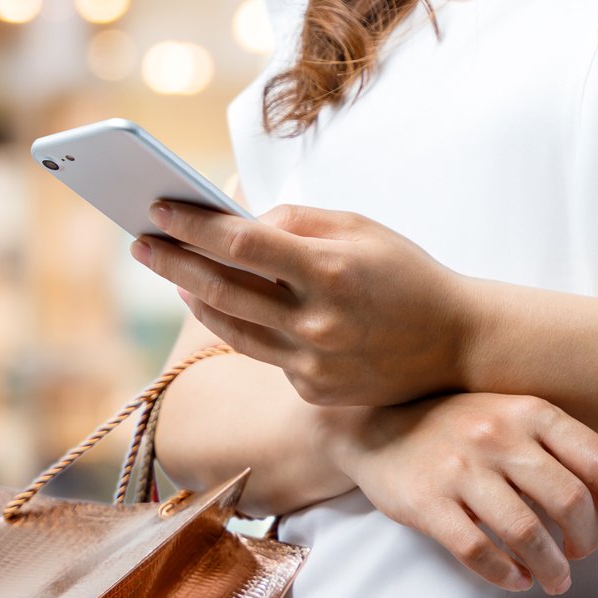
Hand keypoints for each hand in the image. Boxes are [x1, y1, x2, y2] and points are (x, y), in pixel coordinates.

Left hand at [131, 201, 472, 407]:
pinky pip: (262, 352)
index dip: (192, 226)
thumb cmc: (406, 274)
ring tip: (170, 270)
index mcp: (330, 272)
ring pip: (230, 328)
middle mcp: (317, 324)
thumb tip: (237, 222)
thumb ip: (296, 222)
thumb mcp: (361, 229)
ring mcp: (312, 364)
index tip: (158, 207)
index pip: (241, 245)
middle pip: (221, 290)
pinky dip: (237, 324)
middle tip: (140, 241)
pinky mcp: (312, 390)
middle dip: (172, 263)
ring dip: (192, 297)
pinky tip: (214, 303)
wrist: (458, 344)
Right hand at [324, 393, 597, 593]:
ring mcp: (461, 470)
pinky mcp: (427, 504)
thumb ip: (562, 454)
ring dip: (551, 567)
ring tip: (555, 580)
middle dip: (587, 542)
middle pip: (571, 502)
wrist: (372, 425)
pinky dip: (505, 573)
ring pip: (527, 532)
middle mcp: (499, 436)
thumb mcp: (511, 419)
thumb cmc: (454, 426)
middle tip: (581, 557)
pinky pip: (477, 551)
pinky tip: (516, 579)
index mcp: (531, 412)